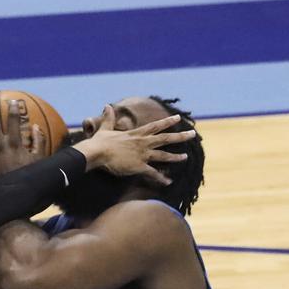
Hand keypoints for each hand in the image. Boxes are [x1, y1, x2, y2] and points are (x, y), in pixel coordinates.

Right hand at [72, 106, 193, 183]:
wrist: (96, 153)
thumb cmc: (99, 143)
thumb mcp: (105, 128)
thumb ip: (108, 118)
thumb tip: (106, 105)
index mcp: (135, 134)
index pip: (155, 126)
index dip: (167, 122)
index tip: (178, 118)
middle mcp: (142, 143)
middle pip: (165, 139)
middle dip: (180, 137)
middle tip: (192, 134)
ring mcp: (142, 155)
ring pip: (163, 156)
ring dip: (175, 157)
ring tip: (186, 157)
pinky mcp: (138, 167)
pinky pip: (153, 173)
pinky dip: (161, 178)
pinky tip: (169, 182)